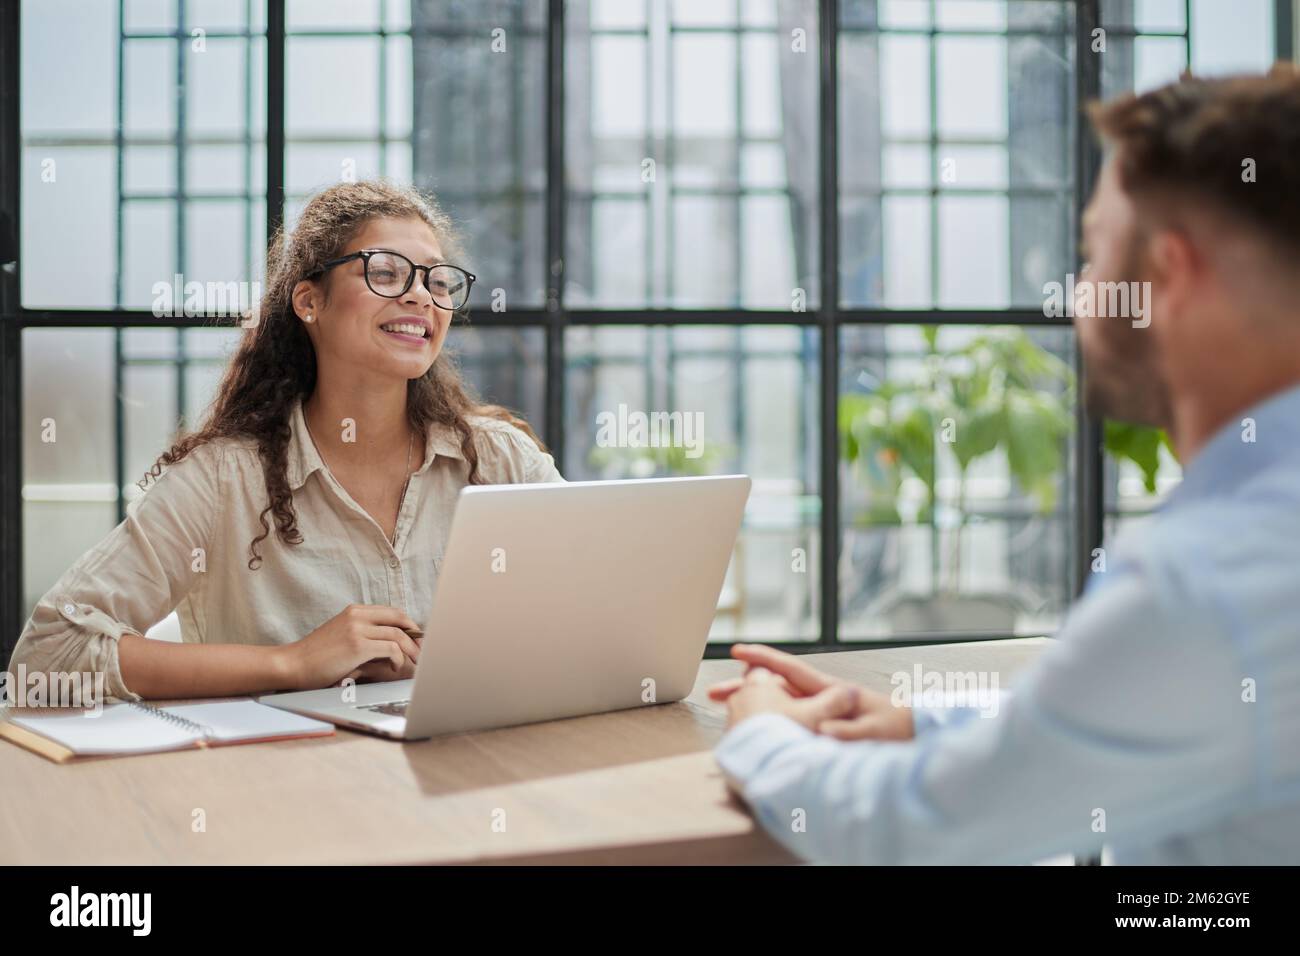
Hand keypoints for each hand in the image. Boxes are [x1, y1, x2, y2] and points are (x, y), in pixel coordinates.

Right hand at [279, 604, 422, 689]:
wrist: (292, 664)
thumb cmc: (316, 656)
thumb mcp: (341, 636)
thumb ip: (363, 634)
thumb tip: (391, 646)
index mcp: (355, 611)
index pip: (393, 612)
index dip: (410, 625)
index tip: (418, 639)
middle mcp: (357, 616)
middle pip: (400, 619)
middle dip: (416, 636)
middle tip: (423, 651)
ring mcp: (357, 629)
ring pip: (398, 634)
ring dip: (411, 650)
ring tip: (415, 663)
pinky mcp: (358, 645)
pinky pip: (391, 648)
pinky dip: (398, 658)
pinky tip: (395, 667)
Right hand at [709, 644, 913, 739]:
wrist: (919, 734)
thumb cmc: (901, 731)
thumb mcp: (876, 732)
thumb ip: (850, 731)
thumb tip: (822, 728)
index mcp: (831, 690)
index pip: (791, 669)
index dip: (763, 659)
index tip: (737, 652)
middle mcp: (824, 696)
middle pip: (777, 687)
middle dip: (745, 688)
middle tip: (715, 695)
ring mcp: (824, 708)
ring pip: (780, 702)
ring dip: (754, 704)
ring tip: (726, 713)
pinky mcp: (826, 723)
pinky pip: (790, 717)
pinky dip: (769, 718)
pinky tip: (758, 730)